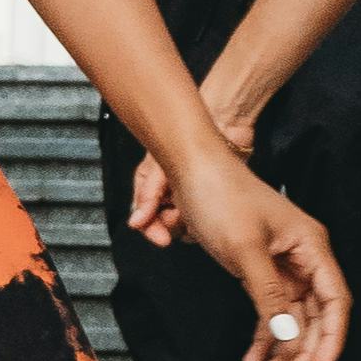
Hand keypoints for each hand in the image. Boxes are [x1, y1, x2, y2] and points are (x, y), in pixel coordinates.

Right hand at [122, 54, 274, 247]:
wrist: (223, 123)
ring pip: (186, 226)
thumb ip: (148, 195)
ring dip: (189, 225)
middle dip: (171, 226)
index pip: (145, 216)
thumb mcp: (158, 166)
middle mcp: (170, 195)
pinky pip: (206, 222)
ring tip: (195, 213)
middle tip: (180, 219)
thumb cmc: (186, 135)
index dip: (151, 229)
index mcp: (152, 187)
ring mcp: (191, 198)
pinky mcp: (213, 201)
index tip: (161, 237)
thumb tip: (136, 222)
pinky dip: (205, 222)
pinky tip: (209, 215)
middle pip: (165, 225)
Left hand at [172, 141, 345, 360]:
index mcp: (312, 247)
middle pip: (314, 317)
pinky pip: (268, 314)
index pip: (335, 301)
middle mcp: (303, 259)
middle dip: (301, 354)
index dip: (332, 339)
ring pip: (290, 321)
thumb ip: (269, 294)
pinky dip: (262, 339)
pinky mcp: (260, 272)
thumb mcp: (246, 250)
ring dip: (280, 353)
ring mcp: (282, 267)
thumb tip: (288, 334)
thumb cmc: (222, 197)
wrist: (192, 171)